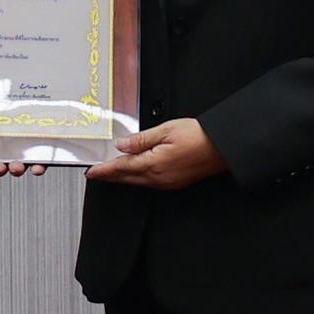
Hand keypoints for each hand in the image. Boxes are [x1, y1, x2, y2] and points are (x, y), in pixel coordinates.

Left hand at [88, 118, 226, 189]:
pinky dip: (138, 178)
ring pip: (138, 182)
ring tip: (112, 172)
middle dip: (110, 176)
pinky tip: (137, 172)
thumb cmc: (199, 136)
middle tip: (96, 174)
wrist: (222, 147)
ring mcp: (168, 183)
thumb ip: (141, 139)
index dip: (104, 170)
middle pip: (127, 178)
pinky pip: (150, 183)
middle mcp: (159, 178)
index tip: (91, 171)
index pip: (121, 168)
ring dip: (123, 177)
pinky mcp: (176, 183)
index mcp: (153, 164)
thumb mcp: (166, 130)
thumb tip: (122, 144)